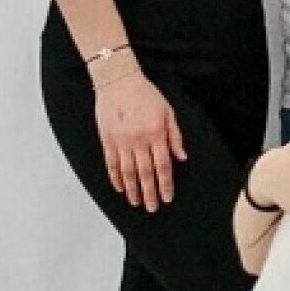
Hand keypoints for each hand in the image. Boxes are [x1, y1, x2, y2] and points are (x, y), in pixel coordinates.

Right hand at [95, 67, 184, 211]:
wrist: (119, 82)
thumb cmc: (147, 95)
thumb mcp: (168, 112)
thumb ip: (175, 136)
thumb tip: (182, 157)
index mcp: (156, 134)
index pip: (163, 165)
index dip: (166, 183)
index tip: (167, 198)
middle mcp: (138, 141)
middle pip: (145, 173)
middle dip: (150, 192)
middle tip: (153, 208)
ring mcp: (121, 142)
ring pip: (127, 172)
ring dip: (133, 190)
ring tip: (137, 203)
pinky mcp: (107, 141)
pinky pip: (111, 164)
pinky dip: (115, 178)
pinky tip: (120, 189)